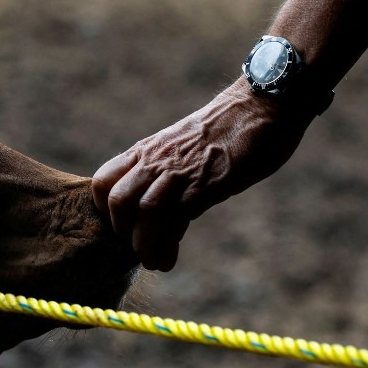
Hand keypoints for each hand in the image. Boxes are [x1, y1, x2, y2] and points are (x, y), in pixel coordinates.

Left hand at [92, 79, 314, 271]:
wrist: (263, 104)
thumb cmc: (230, 126)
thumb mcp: (185, 145)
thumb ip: (168, 166)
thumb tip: (165, 197)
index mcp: (148, 150)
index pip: (104, 179)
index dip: (104, 209)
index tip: (119, 227)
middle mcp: (156, 159)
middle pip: (117, 199)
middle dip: (120, 231)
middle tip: (135, 248)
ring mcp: (180, 171)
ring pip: (143, 212)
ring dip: (143, 244)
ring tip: (152, 262)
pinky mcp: (205, 184)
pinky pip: (176, 221)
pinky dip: (167, 245)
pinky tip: (169, 259)